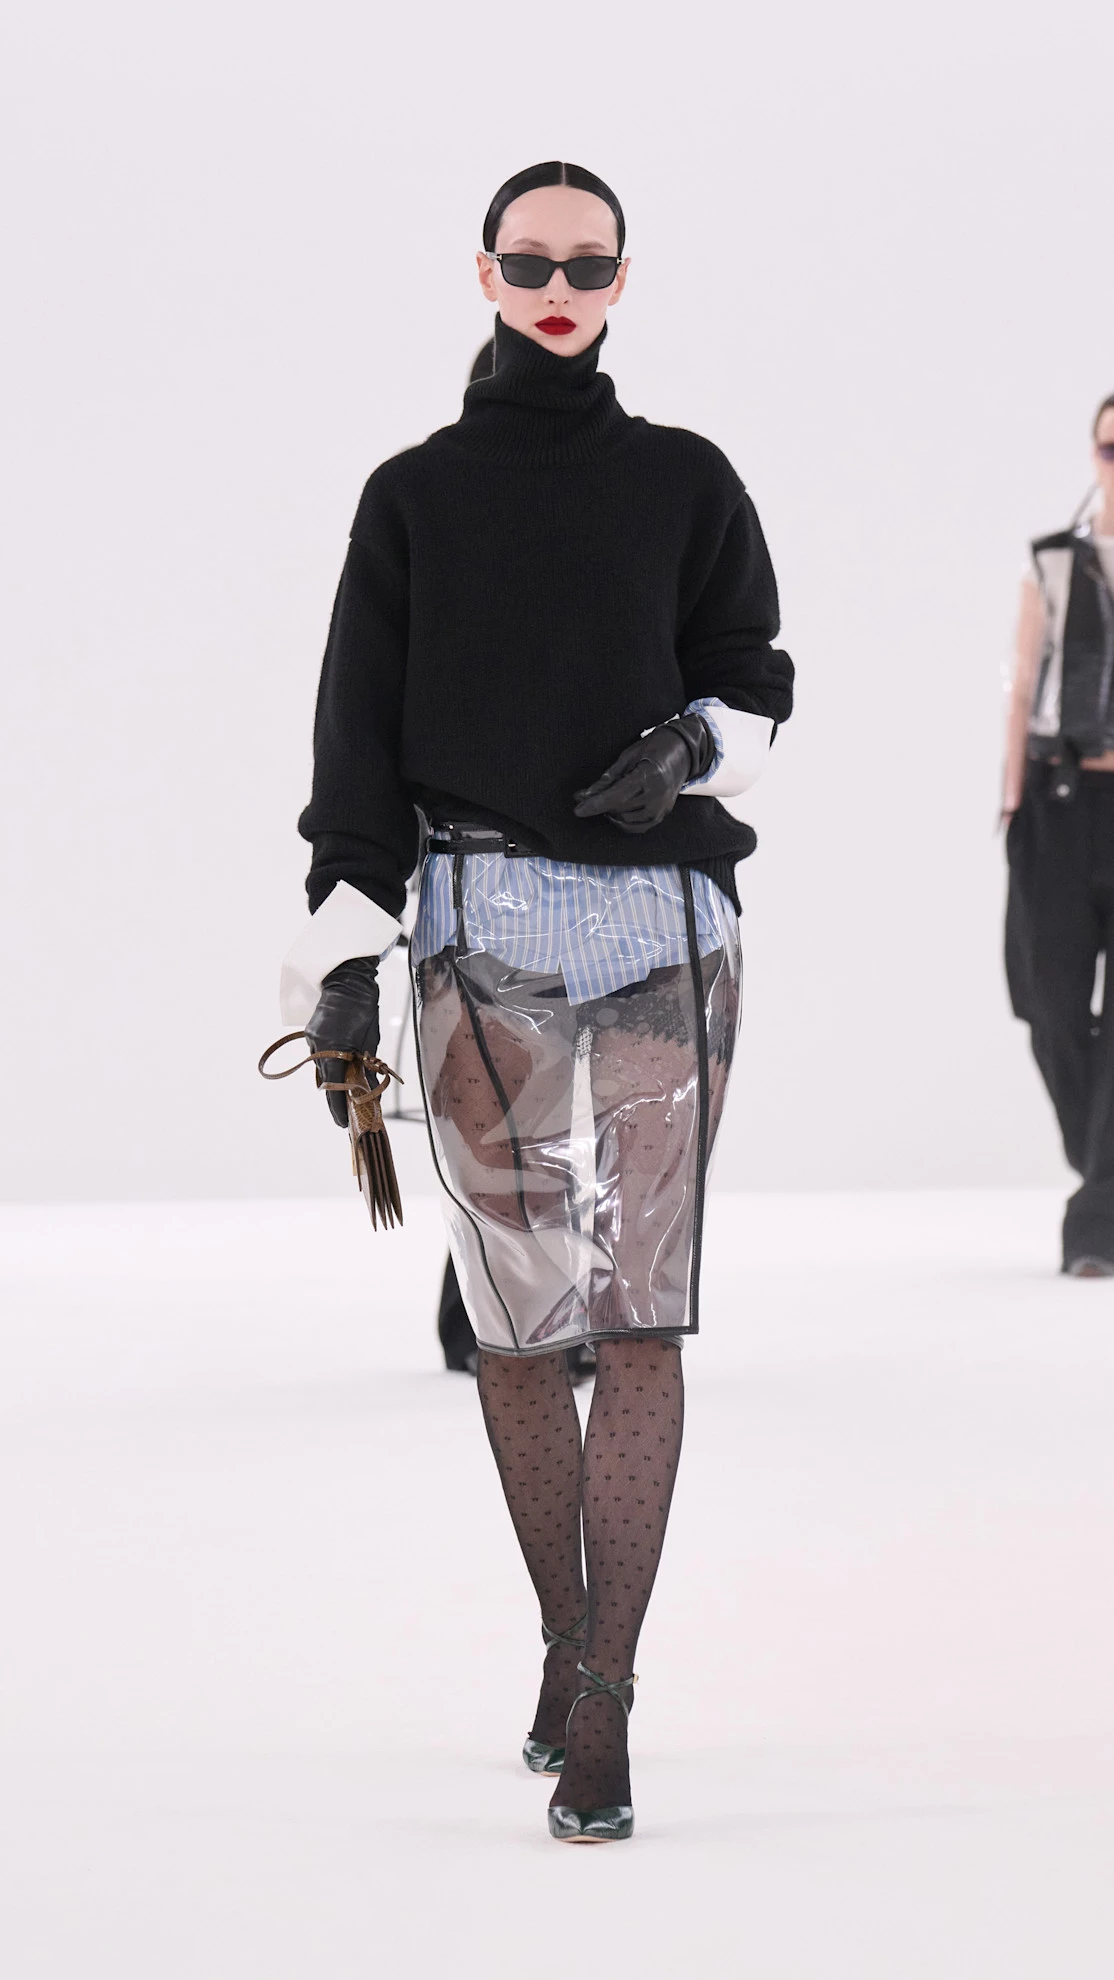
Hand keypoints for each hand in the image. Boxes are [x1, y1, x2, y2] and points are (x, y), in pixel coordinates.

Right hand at [305, 955, 379, 1127]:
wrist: (348, 979)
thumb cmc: (364, 1008)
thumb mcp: (371, 1040)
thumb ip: (368, 1065)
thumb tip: (371, 1089)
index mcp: (333, 1048)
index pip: (334, 1087)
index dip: (338, 1108)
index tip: (343, 1124)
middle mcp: (318, 1047)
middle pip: (326, 1081)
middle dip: (336, 1098)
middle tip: (347, 1114)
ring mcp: (312, 1039)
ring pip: (321, 1069)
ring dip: (333, 1081)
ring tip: (346, 1094)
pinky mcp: (312, 1033)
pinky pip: (319, 1056)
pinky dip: (330, 1066)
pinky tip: (340, 1070)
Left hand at [572, 716, 713, 833]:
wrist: (682, 752)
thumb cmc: (653, 748)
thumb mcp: (627, 757)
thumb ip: (607, 778)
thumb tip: (584, 795)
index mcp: (648, 776)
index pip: (615, 797)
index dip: (594, 805)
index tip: (578, 809)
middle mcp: (657, 795)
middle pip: (619, 809)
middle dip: (600, 806)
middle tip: (589, 798)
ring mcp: (662, 807)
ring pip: (627, 820)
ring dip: (612, 814)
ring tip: (606, 801)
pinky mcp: (663, 814)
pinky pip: (639, 827)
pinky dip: (624, 823)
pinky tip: (616, 813)